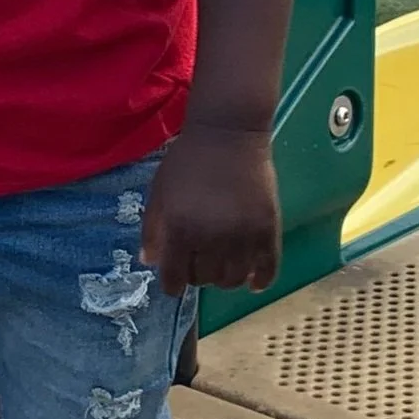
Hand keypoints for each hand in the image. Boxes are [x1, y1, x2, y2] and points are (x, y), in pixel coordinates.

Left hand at [139, 124, 279, 295]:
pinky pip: (267, 269)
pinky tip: (252, 281)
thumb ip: (152, 228)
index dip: (173, 285)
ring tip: (223, 266)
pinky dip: (260, 281)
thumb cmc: (188, 160)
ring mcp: (243, 236)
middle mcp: (212, 239)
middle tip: (199, 263)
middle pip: (205, 280)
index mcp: (181, 230)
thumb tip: (150, 262)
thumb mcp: (159, 191)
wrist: (229, 133)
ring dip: (225, 279)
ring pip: (234, 280)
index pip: (175, 279)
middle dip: (198, 275)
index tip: (175, 283)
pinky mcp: (267, 229)